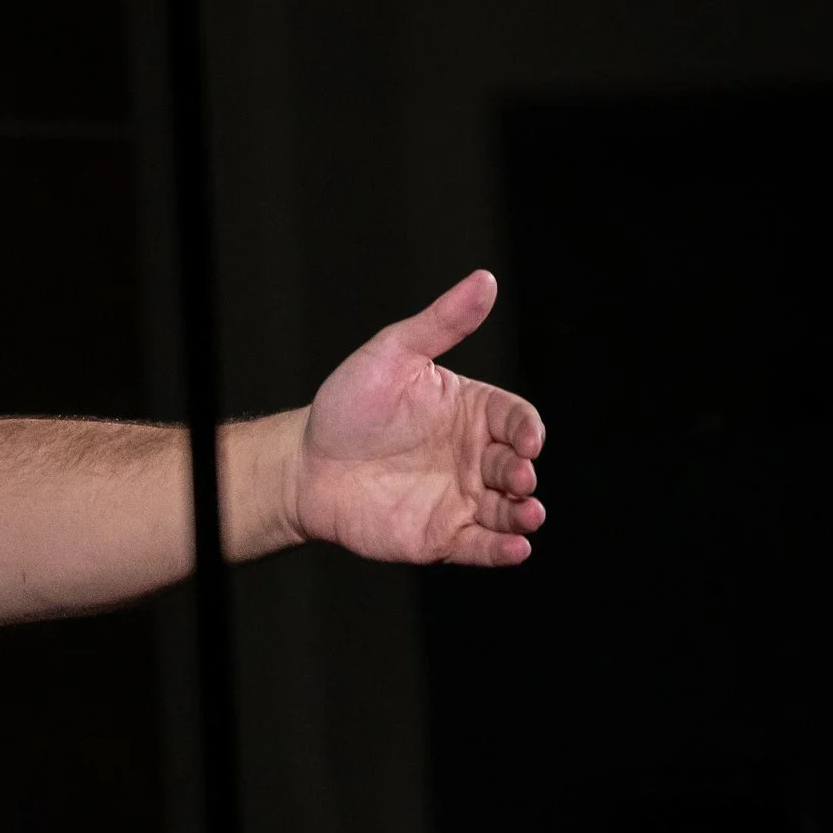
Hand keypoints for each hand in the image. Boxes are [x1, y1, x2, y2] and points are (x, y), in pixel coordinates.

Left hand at [291, 270, 545, 566]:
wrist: (304, 464)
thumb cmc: (348, 405)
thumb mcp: (392, 354)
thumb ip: (440, 323)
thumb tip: (483, 281)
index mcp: (472, 412)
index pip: (516, 419)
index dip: (527, 430)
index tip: (528, 439)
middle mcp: (475, 456)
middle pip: (516, 466)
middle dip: (524, 473)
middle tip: (520, 478)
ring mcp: (461, 498)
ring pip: (508, 510)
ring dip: (524, 515)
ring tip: (527, 514)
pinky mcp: (442, 535)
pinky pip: (481, 546)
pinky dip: (502, 551)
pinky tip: (516, 549)